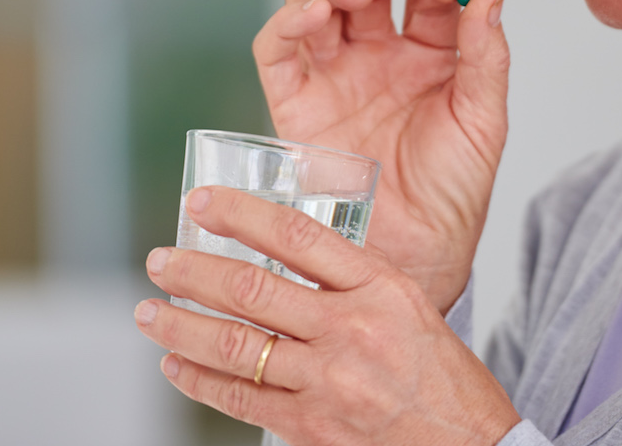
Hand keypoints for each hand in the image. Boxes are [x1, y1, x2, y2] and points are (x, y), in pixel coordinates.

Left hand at [137, 186, 520, 445]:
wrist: (471, 445)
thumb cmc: (441, 374)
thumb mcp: (408, 303)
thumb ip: (350, 277)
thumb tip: (282, 252)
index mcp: (379, 286)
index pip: (297, 236)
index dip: (241, 214)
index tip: (202, 201)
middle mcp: (351, 329)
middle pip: (253, 289)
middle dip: (194, 272)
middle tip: (159, 260)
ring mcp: (330, 382)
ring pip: (238, 346)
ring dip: (183, 327)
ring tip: (150, 313)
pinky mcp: (313, 428)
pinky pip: (243, 399)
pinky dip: (201, 380)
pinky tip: (178, 365)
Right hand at [253, 0, 508, 311]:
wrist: (416, 255)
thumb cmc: (453, 193)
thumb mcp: (484, 119)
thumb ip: (486, 54)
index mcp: (429, 53)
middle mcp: (377, 55)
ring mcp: (334, 74)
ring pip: (316, 2)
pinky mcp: (295, 102)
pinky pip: (277, 50)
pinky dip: (285, 22)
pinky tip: (309, 15)